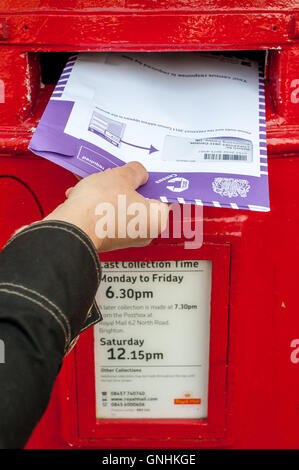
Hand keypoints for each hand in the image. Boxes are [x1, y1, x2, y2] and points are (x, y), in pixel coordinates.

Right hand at [45, 162, 168, 251]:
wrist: (71, 227)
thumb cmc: (99, 208)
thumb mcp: (122, 176)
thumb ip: (135, 172)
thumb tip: (139, 172)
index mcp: (157, 220)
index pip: (162, 195)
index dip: (150, 180)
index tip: (143, 173)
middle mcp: (143, 233)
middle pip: (139, 201)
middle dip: (124, 186)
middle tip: (117, 175)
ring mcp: (124, 237)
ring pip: (120, 207)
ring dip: (107, 194)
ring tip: (96, 183)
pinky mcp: (106, 238)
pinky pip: (106, 215)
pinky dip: (97, 205)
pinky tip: (84, 194)